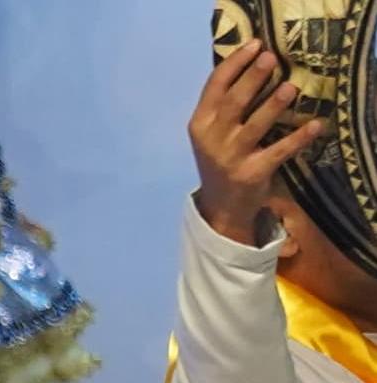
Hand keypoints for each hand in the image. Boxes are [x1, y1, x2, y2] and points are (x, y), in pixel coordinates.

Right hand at [197, 40, 326, 247]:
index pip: (214, 87)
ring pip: (254, 126)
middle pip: (232, 103)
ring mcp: (231, 158)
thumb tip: (252, 64)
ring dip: (272, 106)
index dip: (234, 64)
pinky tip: (315, 125)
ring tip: (290, 87)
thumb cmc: (222, 158)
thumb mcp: (212, 132)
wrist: (221, 205)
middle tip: (271, 58)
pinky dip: (298, 139)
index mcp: (200, 124)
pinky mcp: (252, 174)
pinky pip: (278, 152)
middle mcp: (212, 139)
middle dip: (252, 78)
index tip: (255, 44)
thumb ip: (222, 105)